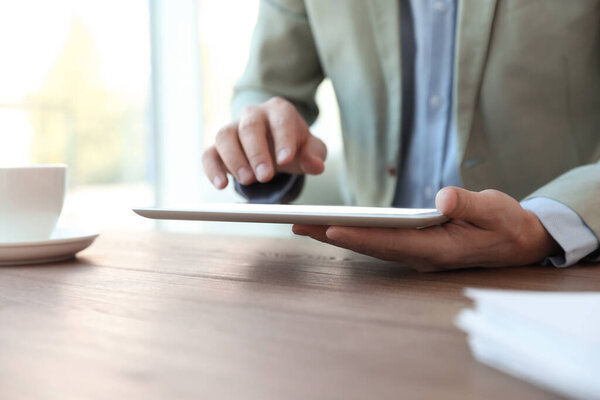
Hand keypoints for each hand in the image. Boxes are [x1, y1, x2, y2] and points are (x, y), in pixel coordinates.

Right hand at [202, 97, 326, 188]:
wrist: (274, 146)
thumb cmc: (293, 145)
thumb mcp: (310, 149)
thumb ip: (315, 155)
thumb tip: (316, 165)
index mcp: (279, 111)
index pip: (281, 119)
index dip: (283, 139)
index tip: (285, 160)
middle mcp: (253, 115)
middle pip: (249, 126)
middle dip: (257, 152)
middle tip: (265, 177)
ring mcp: (233, 129)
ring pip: (224, 136)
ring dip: (234, 159)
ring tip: (247, 180)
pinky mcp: (218, 147)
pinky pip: (208, 154)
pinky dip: (211, 169)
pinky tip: (221, 185)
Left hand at [292, 187, 561, 271]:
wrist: (518, 242)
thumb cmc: (506, 225)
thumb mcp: (495, 210)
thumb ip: (469, 204)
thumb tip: (444, 197)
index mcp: (439, 250)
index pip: (391, 243)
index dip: (360, 236)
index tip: (330, 229)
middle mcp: (422, 257)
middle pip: (371, 247)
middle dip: (333, 236)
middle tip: (299, 224)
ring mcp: (417, 255)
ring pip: (370, 247)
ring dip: (337, 237)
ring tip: (306, 225)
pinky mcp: (415, 248)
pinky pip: (378, 243)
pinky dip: (354, 235)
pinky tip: (335, 227)